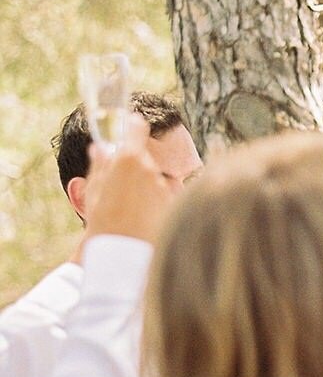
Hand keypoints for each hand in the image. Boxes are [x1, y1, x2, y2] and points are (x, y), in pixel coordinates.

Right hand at [81, 115, 175, 243]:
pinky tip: (143, 217)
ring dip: (145, 188)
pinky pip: (164, 196)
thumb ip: (100, 165)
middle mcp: (151, 169)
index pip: (136, 128)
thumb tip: (101, 148)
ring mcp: (166, 186)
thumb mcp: (94, 190)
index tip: (131, 124)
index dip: (132, 125)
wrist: (122, 252)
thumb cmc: (102, 220)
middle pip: (144, 160)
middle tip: (121, 187)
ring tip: (131, 209)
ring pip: (154, 179)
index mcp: (128, 159)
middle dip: (134, 168)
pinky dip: (155, 203)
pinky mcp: (175, 203)